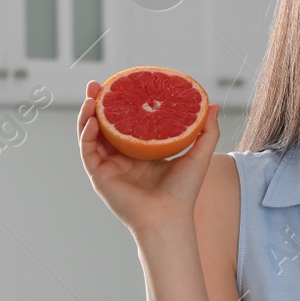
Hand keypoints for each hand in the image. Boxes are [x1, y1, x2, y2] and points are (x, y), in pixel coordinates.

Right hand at [77, 80, 221, 238]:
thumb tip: (213, 104)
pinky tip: (92, 119)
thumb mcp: (198, 154)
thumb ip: (207, 130)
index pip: (127, 121)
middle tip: (95, 84)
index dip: (121, 102)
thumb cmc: (184, 192)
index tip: (122, 83)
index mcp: (142, 152)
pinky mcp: (100, 176)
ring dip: (87, 114)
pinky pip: (87, 151)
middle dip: (97, 103)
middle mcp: (123, 157)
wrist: (169, 217)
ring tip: (91, 96)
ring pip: (91, 135)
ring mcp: (109, 166)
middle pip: (105, 124)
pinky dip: (86, 134)